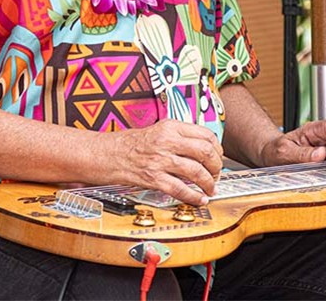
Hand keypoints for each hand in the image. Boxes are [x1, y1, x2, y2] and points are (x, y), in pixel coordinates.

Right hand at [103, 119, 223, 205]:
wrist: (107, 154)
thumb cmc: (131, 144)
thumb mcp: (158, 130)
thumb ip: (179, 136)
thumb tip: (203, 149)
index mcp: (171, 127)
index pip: (206, 134)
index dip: (217, 149)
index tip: (218, 157)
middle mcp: (167, 141)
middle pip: (205, 152)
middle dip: (216, 167)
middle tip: (216, 174)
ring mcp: (160, 160)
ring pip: (196, 172)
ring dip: (208, 183)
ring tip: (210, 188)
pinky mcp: (153, 178)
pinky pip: (180, 189)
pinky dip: (193, 197)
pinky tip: (198, 200)